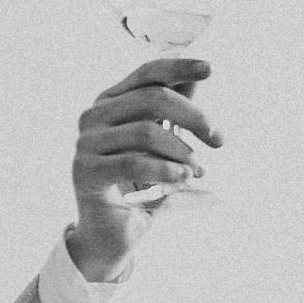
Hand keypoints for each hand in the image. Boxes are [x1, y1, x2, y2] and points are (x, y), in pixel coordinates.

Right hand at [69, 57, 220, 280]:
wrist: (113, 235)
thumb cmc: (140, 187)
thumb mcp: (164, 146)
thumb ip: (175, 114)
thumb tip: (198, 77)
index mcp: (112, 102)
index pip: (148, 73)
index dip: (179, 67)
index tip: (210, 69)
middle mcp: (94, 116)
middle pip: (152, 98)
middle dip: (193, 116)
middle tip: (219, 139)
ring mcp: (86, 143)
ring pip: (146, 131)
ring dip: (182, 151)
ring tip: (197, 170)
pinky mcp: (85, 171)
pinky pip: (134, 163)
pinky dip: (166, 170)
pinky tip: (184, 178)